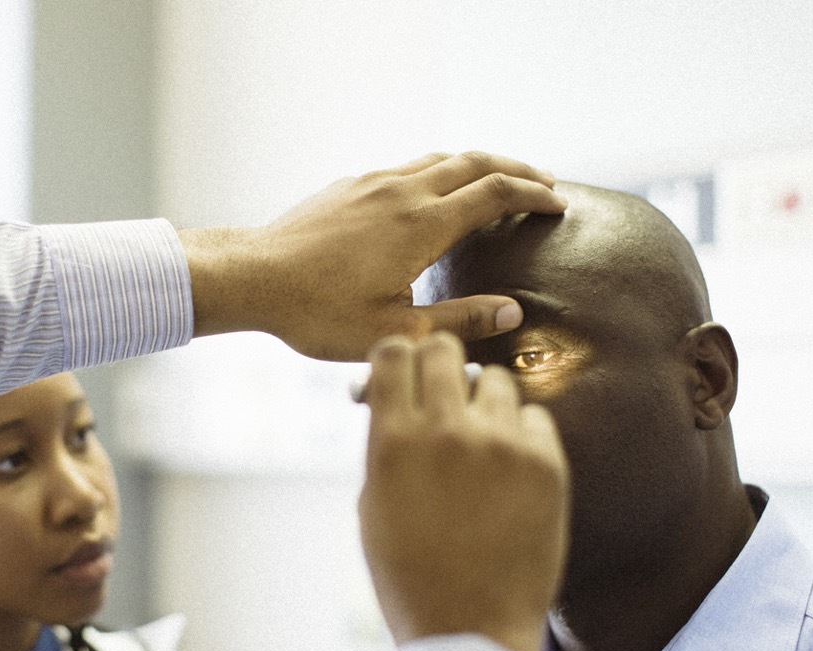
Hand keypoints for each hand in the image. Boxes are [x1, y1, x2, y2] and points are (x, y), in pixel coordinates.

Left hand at [181, 152, 566, 360]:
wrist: (254, 277)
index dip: (534, 195)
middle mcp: (402, 191)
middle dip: (516, 169)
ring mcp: (373, 182)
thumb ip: (458, 320)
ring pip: (440, 158)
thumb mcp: (396, 330)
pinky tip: (435, 190)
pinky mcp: (350, 185)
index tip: (558, 204)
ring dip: (478, 164)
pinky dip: (439, 170)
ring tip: (498, 179)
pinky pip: (407, 166)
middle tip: (544, 182)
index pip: (496, 193)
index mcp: (422, 224)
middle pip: (475, 162)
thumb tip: (512, 311)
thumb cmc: (318, 312)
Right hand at [357, 332, 569, 650]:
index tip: (405, 371)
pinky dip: (520, 433)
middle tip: (442, 392)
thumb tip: (392, 396)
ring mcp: (501, 445)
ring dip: (483, 400)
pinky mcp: (546, 464)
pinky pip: (534, 417)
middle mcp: (446, 432)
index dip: (398, 356)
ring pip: (494, 380)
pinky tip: (509, 467)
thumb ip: (384, 443)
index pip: (394, 351)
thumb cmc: (409, 574)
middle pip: (446, 349)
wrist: (471, 631)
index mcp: (392, 441)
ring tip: (480, 439)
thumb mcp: (373, 505)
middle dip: (439, 364)